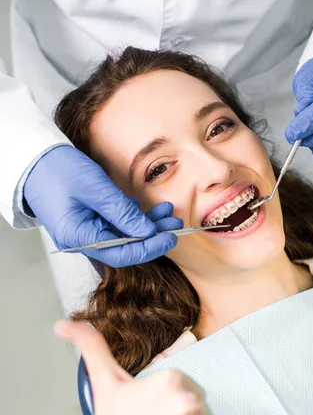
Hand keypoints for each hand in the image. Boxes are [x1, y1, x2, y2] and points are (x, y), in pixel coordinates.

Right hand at [24, 146, 182, 265]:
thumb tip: (148, 232)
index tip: (170, 238)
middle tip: (176, 225)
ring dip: (147, 226)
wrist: (34, 160)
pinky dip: (134, 219)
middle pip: (125, 248)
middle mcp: (83, 241)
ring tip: (168, 213)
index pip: (122, 255)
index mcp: (79, 238)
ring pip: (124, 237)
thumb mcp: (95, 189)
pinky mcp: (90, 223)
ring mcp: (86, 233)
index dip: (149, 248)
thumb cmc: (58, 170)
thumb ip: (122, 212)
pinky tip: (152, 210)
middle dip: (152, 237)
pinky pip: (117, 226)